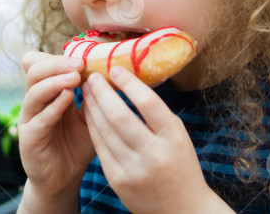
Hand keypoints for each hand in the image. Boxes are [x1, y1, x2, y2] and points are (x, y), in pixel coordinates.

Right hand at [18, 52, 95, 199]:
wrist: (64, 179)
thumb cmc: (77, 145)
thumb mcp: (89, 116)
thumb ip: (93, 97)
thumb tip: (108, 72)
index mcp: (47, 92)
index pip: (43, 64)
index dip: (58, 57)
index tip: (84, 56)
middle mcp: (35, 102)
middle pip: (35, 71)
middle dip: (57, 63)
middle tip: (80, 63)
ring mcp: (30, 119)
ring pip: (34, 91)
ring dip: (55, 81)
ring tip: (75, 76)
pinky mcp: (29, 138)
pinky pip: (39, 118)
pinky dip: (53, 105)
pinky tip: (68, 97)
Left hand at [82, 66, 216, 213]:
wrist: (181, 209)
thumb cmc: (180, 164)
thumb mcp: (178, 136)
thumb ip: (156, 114)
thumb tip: (129, 82)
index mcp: (173, 138)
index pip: (148, 103)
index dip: (129, 83)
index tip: (115, 69)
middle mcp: (154, 154)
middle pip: (120, 116)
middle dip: (103, 93)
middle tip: (93, 77)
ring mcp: (134, 170)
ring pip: (105, 131)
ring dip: (93, 107)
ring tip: (88, 91)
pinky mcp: (118, 181)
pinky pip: (100, 148)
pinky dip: (93, 127)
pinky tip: (89, 114)